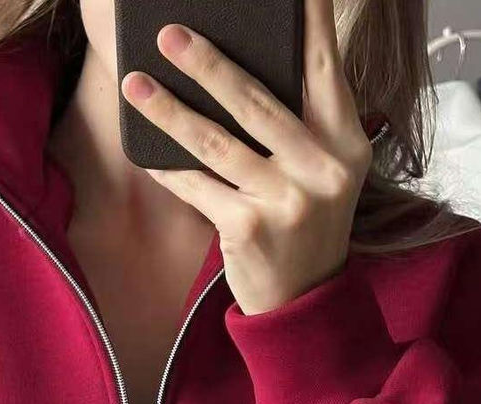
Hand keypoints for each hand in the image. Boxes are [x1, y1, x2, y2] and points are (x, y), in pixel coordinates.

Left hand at [119, 0, 372, 313]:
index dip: (308, 22)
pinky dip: (168, 168)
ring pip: (215, 142)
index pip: (324, 69)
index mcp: (346, 143)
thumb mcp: (325, 173)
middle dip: (207, 63)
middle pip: (255, 101)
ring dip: (169, 111)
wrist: (305, 298)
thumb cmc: (307, 224)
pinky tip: (144, 150)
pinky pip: (197, 187)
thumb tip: (239, 74)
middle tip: (169, 33)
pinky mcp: (248, 228)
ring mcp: (286, 200)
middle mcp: (322, 168)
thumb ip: (301, 127)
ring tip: (134, 83)